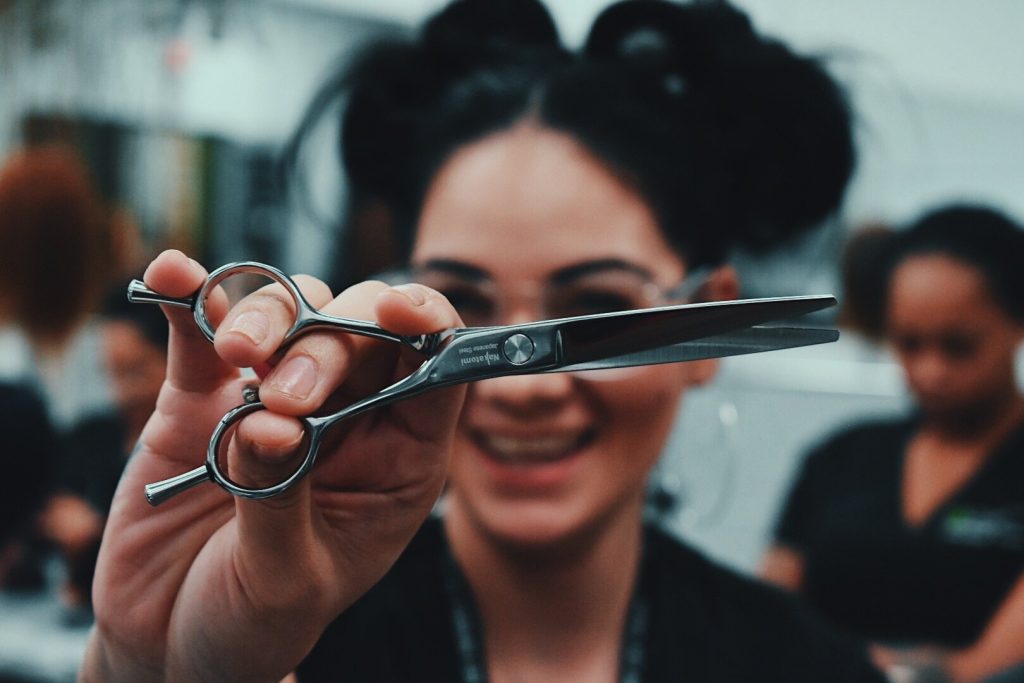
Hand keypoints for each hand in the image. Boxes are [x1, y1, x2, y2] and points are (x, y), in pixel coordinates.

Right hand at [82, 250, 465, 681]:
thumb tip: (271, 421)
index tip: (398, 312)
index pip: (436, 371)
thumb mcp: (286, 580)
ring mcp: (272, 396)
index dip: (429, 326)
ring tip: (236, 359)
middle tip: (283, 398)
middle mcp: (347, 415)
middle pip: (360, 332)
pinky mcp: (203, 395)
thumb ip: (283, 499)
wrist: (169, 639)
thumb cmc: (255, 621)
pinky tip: (172, 276)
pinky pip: (201, 330)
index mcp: (399, 459)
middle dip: (327, 345)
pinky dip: (191, 297)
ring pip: (292, 314)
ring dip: (267, 318)